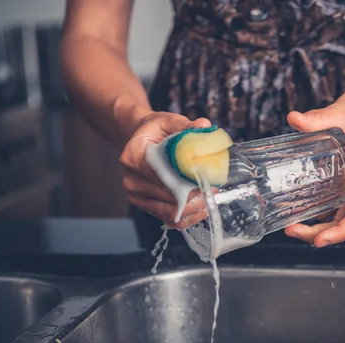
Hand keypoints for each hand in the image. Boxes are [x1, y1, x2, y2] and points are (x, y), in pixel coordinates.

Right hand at [119, 111, 211, 227]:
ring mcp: (136, 196)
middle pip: (167, 196)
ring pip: (169, 211)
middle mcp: (131, 180)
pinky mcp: (145, 206)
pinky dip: (187, 217)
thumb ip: (185, 125)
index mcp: (133, 157)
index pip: (162, 175)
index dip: (185, 180)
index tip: (206, 180)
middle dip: (193, 195)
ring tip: (209, 198)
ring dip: (192, 207)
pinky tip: (201, 208)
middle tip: (213, 190)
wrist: (142, 139)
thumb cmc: (156, 130)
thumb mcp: (169, 121)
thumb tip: (204, 126)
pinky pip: (168, 219)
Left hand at [285, 86, 344, 246]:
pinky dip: (317, 214)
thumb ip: (318, 118)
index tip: (320, 240)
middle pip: (344, 223)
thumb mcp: (341, 112)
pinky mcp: (343, 181)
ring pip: (337, 217)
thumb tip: (294, 119)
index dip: (342, 232)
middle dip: (320, 234)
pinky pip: (332, 205)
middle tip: (291, 231)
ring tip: (291, 227)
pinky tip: (298, 212)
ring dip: (317, 228)